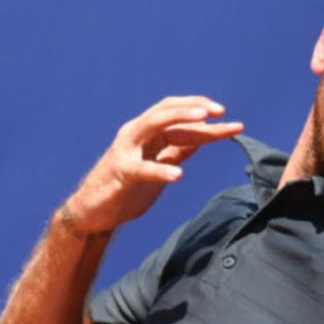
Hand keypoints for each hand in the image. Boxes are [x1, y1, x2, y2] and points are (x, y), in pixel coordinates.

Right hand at [61, 96, 243, 233]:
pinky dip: (160, 170)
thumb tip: (204, 137)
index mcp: (146, 133)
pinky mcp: (120, 173)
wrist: (93, 214)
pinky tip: (178, 175)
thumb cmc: (128, 188)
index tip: (230, 120)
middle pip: (166, 112)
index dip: (203, 116)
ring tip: (205, 122)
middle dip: (194, 108)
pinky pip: (142, 168)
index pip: (177, 117)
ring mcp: (125, 151)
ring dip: (180, 120)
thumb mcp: (160, 165)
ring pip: (153, 126)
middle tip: (220, 110)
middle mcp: (135, 135)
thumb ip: (178, 151)